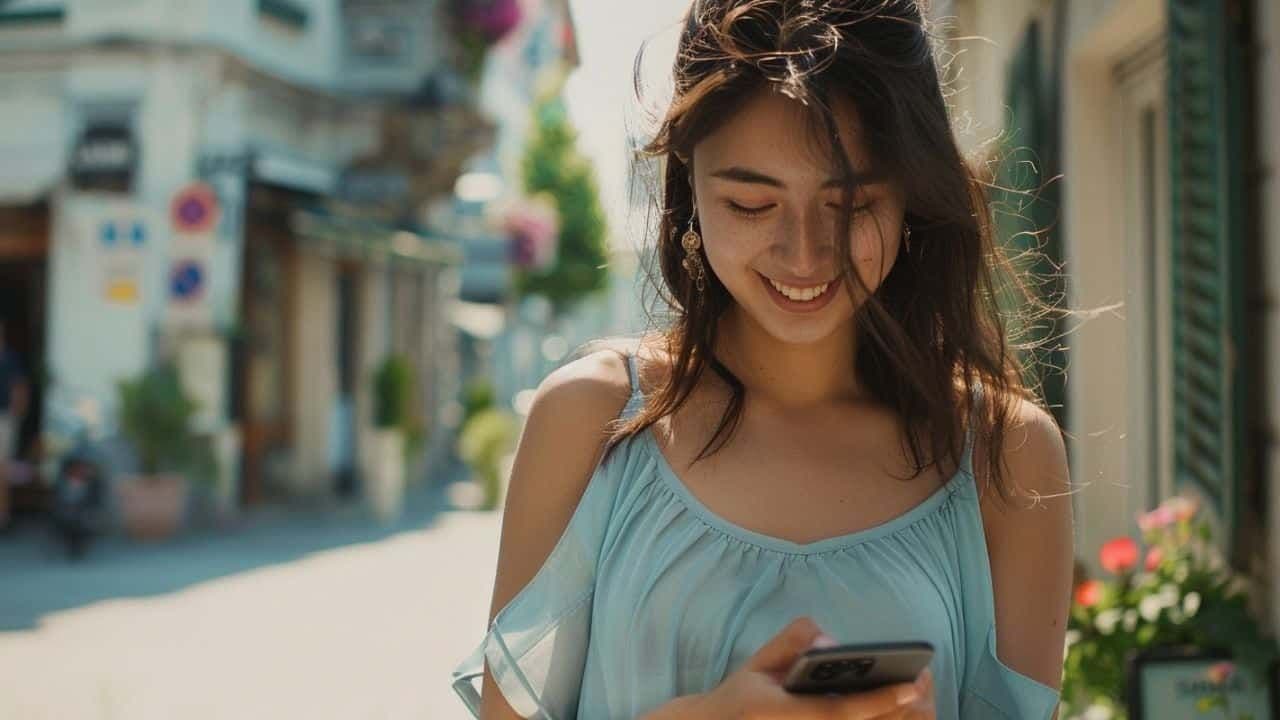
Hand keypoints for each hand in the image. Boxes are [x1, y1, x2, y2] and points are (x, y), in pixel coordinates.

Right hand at [679, 616, 934, 718]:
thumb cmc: (742, 697)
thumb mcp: (758, 662)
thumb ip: (791, 642)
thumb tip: (830, 641)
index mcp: (784, 715)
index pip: (841, 712)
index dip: (880, 700)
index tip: (911, 686)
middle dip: (899, 712)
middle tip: (922, 685)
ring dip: (893, 718)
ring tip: (915, 696)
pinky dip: (878, 719)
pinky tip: (893, 706)